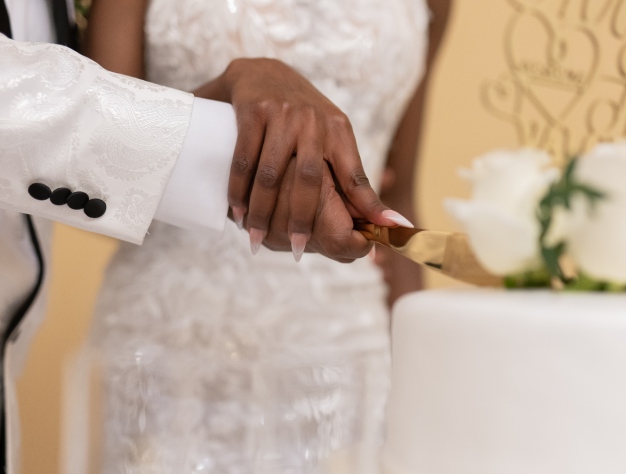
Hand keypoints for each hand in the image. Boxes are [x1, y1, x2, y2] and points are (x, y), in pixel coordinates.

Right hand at [193, 58, 411, 257]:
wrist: (263, 72)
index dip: (364, 207)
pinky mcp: (254, 111)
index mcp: (339, 132)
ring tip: (257, 238)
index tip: (365, 240)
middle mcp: (314, 122)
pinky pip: (244, 160)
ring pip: (271, 175)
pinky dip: (238, 191)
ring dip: (262, 211)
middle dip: (302, 218)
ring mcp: (283, 115)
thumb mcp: (334, 138)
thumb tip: (388, 222)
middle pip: (308, 180)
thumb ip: (353, 178)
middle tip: (298, 249)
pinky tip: (237, 213)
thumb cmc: (304, 117)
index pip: (355, 176)